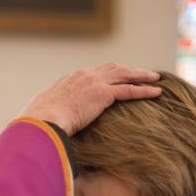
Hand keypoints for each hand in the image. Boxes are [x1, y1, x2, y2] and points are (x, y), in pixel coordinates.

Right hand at [17, 64, 161, 135]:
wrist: (42, 120)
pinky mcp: (103, 94)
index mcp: (69, 79)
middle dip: (128, 70)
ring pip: (125, 75)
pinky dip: (144, 90)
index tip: (117, 76)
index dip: (108, 73)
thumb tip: (47, 127)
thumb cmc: (38, 122)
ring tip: (155, 78)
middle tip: (142, 73)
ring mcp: (94, 83)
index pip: (94, 72)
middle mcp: (84, 75)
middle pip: (113, 68)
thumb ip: (51, 114)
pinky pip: (129, 90)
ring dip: (141, 76)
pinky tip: (157, 92)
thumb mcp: (43, 114)